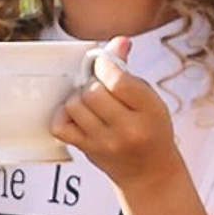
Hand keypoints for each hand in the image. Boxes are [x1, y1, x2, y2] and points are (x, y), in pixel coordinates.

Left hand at [56, 41, 178, 191]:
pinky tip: (78, 115)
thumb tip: (118, 41)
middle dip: (92, 83)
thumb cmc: (151, 131)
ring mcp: (105, 142)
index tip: (104, 63)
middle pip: (92, 92)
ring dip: (78, 98)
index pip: (119, 80)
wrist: (151, 173)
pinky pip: (61, 125)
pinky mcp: (87, 150)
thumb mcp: (150, 100)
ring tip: (92, 103)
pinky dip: (64, 115)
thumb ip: (129, 72)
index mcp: (150, 111)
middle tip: (100, 87)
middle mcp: (128, 129)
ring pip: (74, 105)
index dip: (106, 64)